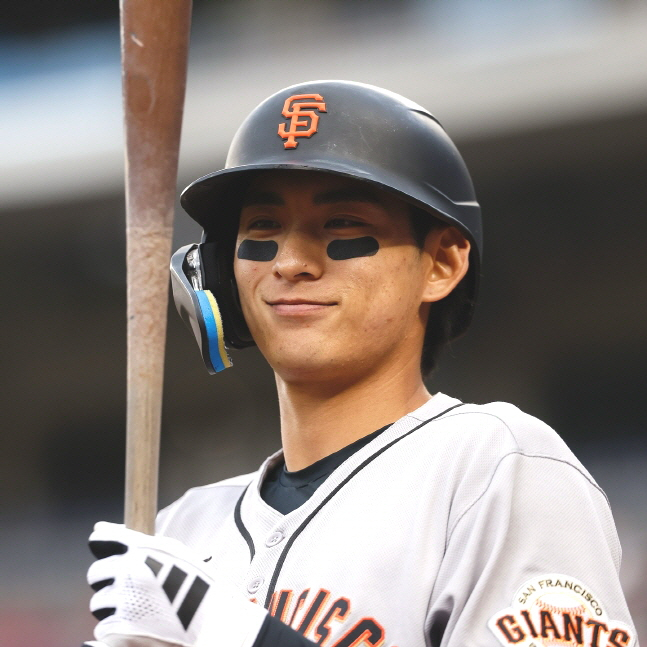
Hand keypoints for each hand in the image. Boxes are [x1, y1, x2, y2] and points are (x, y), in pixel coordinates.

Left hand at [87, 522, 266, 646]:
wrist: (211, 619)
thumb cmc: (194, 583)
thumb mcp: (173, 552)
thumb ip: (136, 540)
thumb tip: (98, 528)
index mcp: (144, 548)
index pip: (105, 540)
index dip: (101, 545)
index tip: (101, 547)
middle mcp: (131, 570)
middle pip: (97, 573)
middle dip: (108, 581)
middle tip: (129, 587)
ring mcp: (125, 600)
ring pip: (99, 602)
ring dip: (113, 606)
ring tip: (139, 608)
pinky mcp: (120, 628)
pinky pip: (104, 627)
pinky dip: (116, 629)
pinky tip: (138, 623)